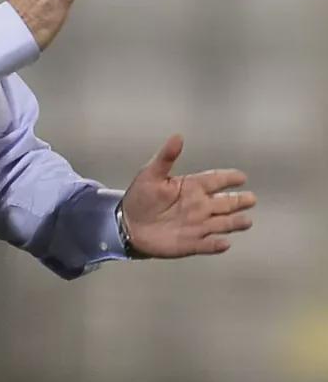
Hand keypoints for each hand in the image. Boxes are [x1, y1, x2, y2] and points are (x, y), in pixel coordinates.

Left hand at [121, 134, 256, 257]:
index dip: (228, 178)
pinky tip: (224, 243)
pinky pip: (207, 245)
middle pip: (225, 203)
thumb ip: (166, 156)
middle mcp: (199, 206)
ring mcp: (197, 226)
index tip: (241, 176)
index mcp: (191, 187)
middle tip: (251, 198)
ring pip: (222, 224)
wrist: (128, 224)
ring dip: (234, 222)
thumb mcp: (150, 173)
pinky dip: (216, 245)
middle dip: (239, 201)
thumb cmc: (140, 197)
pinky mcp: (191, 243)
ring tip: (246, 221)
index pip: (215, 180)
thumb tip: (178, 136)